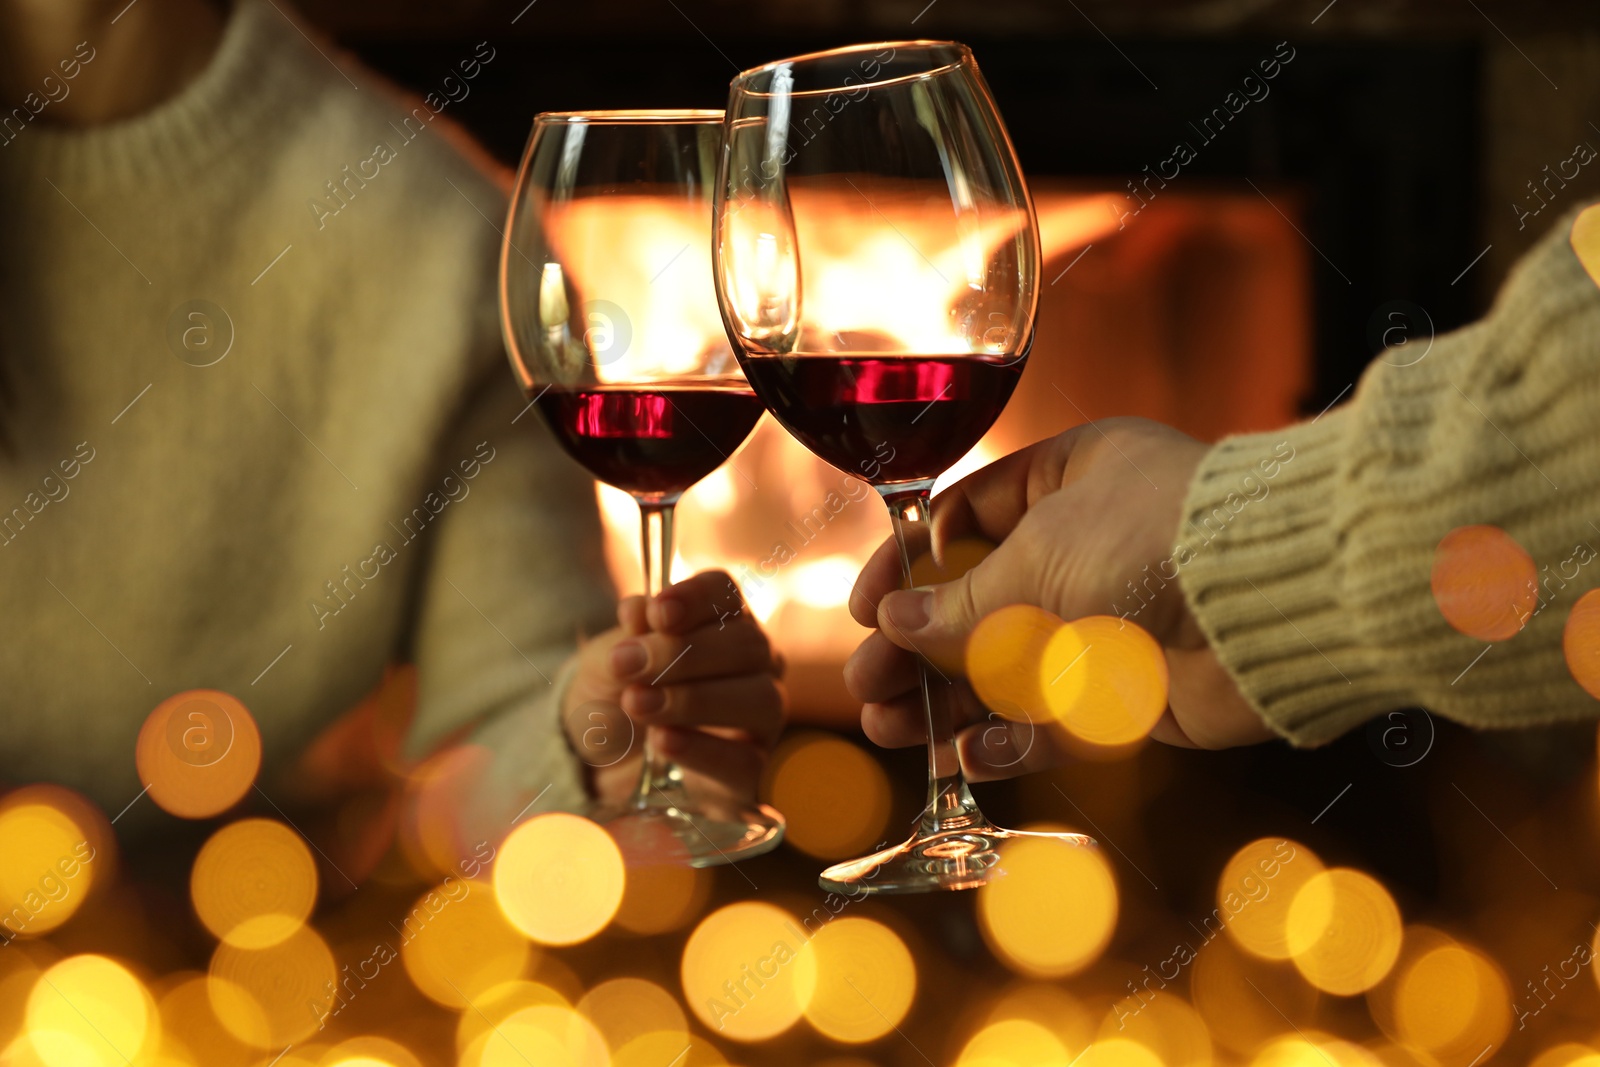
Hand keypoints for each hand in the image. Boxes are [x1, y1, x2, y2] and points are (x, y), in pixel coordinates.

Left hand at [562, 571, 785, 805]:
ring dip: (694, 700)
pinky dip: (702, 749)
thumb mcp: (608, 659)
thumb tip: (641, 609)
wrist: (598, 757)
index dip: (695, 598)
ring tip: (636, 704)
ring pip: (759, 700)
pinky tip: (662, 741)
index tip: (658, 612)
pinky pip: (745, 761)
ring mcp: (760, 717)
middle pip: (746, 644)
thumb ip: (629, 635)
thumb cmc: (615, 693)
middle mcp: (754, 663)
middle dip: (683, 653)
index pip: (725, 594)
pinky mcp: (752, 769)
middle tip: (627, 666)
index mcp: (722, 620)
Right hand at [844, 418, 1272, 780]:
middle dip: (916, 649)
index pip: (964, 519)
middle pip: (977, 603)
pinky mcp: (1134, 690)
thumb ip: (960, 601)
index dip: (908, 566)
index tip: (865, 609)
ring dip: (948, 701)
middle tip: (866, 685)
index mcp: (1066, 478)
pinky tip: (967, 757)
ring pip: (1008, 668)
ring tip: (891, 728)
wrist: (1267, 606)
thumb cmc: (1153, 542)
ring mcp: (1110, 619)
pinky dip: (1011, 740)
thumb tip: (892, 623)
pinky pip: (1057, 720)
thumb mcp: (1036, 558)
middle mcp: (1086, 545)